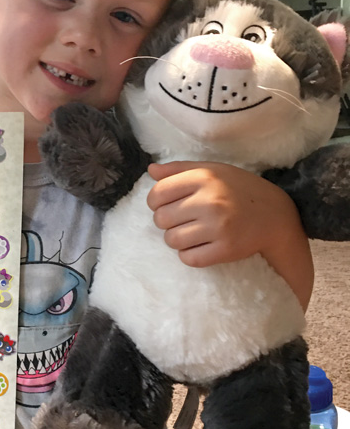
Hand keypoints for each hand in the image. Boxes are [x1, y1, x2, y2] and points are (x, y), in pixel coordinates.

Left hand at [147, 160, 302, 268]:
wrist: (276, 215)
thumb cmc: (238, 189)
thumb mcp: (212, 170)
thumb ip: (179, 169)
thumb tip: (151, 170)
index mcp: (204, 178)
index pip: (158, 194)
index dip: (156, 202)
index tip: (167, 205)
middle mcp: (210, 201)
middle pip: (161, 219)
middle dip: (167, 221)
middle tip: (183, 220)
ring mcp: (219, 227)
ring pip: (172, 240)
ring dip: (177, 239)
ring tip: (192, 233)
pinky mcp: (226, 250)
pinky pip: (189, 258)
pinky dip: (189, 255)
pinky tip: (200, 245)